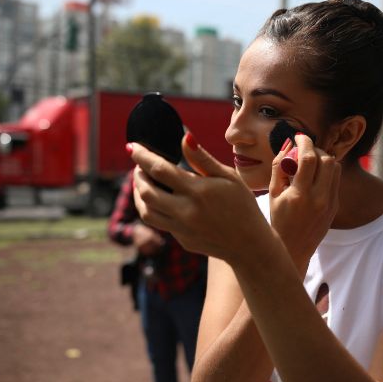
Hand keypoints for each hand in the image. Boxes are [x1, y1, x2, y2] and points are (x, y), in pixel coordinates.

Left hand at [128, 135, 275, 264]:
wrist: (249, 244)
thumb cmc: (242, 205)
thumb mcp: (228, 177)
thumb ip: (203, 158)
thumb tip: (184, 137)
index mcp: (198, 191)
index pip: (160, 169)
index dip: (142, 156)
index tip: (132, 147)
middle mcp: (186, 211)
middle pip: (146, 192)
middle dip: (137, 176)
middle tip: (139, 167)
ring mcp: (182, 229)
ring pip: (146, 212)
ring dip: (139, 195)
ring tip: (143, 183)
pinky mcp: (182, 240)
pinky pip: (160, 223)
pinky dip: (153, 209)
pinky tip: (161, 200)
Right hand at [268, 133, 340, 275]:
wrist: (294, 249)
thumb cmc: (278, 221)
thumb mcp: (272, 194)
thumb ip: (279, 167)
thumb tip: (287, 146)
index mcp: (300, 195)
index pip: (309, 158)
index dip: (305, 142)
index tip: (299, 137)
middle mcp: (319, 199)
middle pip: (328, 160)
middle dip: (316, 149)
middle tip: (304, 149)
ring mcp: (330, 203)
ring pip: (336, 168)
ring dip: (324, 159)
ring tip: (310, 162)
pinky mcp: (335, 207)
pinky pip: (335, 180)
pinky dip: (326, 172)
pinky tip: (314, 176)